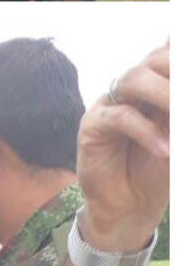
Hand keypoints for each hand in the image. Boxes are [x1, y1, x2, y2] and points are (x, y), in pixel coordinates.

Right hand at [77, 42, 169, 249]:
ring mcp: (109, 106)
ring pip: (133, 80)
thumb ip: (179, 114)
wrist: (130, 209)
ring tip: (181, 119)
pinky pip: (118, 117)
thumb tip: (181, 88)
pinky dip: (145, 131)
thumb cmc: (158, 173)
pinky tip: (163, 149)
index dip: (177, 57)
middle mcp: (131, 92)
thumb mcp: (177, 139)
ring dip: (165, 95)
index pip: (166, 58)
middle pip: (152, 61)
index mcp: (155, 89)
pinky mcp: (92, 127)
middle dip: (175, 72)